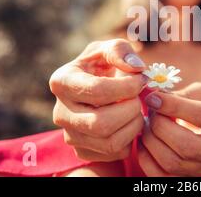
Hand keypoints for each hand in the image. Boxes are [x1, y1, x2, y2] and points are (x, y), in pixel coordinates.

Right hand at [49, 39, 147, 161]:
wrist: (98, 88)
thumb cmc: (105, 65)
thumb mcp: (111, 48)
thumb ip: (121, 51)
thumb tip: (136, 68)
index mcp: (62, 82)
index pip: (97, 91)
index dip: (127, 87)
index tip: (141, 79)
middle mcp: (60, 112)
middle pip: (101, 123)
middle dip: (130, 109)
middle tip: (139, 97)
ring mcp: (70, 135)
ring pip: (110, 142)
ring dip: (134, 124)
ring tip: (137, 109)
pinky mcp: (82, 151)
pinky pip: (115, 153)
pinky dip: (131, 139)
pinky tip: (130, 122)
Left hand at [137, 82, 200, 175]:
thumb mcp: (199, 92)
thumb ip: (179, 93)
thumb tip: (153, 96)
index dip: (175, 106)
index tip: (153, 97)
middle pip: (187, 145)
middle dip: (160, 126)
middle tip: (150, 111)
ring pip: (171, 163)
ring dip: (150, 140)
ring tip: (146, 124)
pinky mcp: (187, 180)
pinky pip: (160, 176)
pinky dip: (145, 157)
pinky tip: (145, 140)